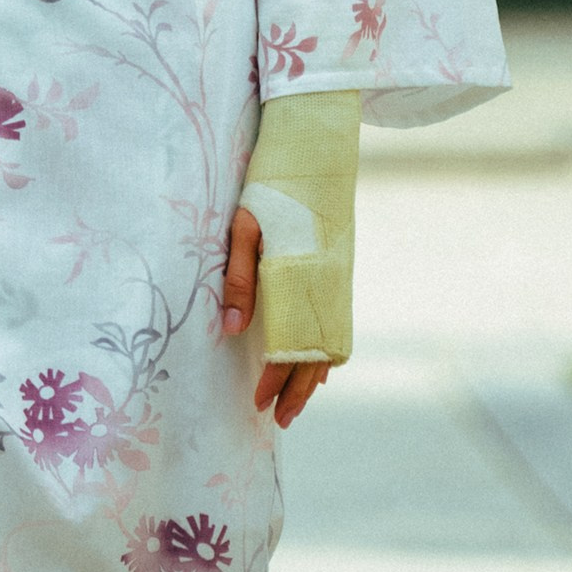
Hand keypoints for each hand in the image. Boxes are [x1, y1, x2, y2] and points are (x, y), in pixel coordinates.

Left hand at [221, 206, 330, 428]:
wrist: (316, 151)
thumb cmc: (273, 186)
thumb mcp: (245, 227)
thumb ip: (238, 279)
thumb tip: (228, 330)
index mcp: (300, 281)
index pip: (287, 347)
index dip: (273, 378)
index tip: (258, 402)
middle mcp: (327, 290)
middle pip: (314, 357)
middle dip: (296, 391)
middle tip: (281, 420)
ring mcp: (339, 283)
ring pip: (330, 345)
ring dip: (313, 376)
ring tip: (297, 402)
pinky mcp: (342, 275)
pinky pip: (337, 327)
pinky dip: (326, 352)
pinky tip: (317, 365)